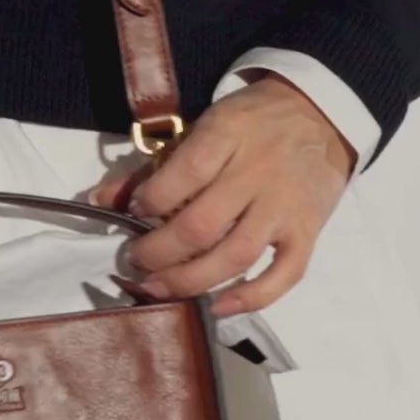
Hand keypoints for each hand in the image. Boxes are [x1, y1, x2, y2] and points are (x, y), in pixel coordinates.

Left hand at [84, 73, 355, 319]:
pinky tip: (216, 306)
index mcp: (228, 134)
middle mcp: (258, 172)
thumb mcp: (204, 125)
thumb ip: (156, 165)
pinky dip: (251, 298)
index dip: (151, 200)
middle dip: (159, 252)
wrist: (319, 113)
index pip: (185, 173)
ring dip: (190, 280)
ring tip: (156, 288)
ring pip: (236, 255)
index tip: (132, 214)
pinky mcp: (308, 232)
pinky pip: (284, 275)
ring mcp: (285, 206)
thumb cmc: (252, 121)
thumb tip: (100, 200)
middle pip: (202, 224)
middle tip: (134, 262)